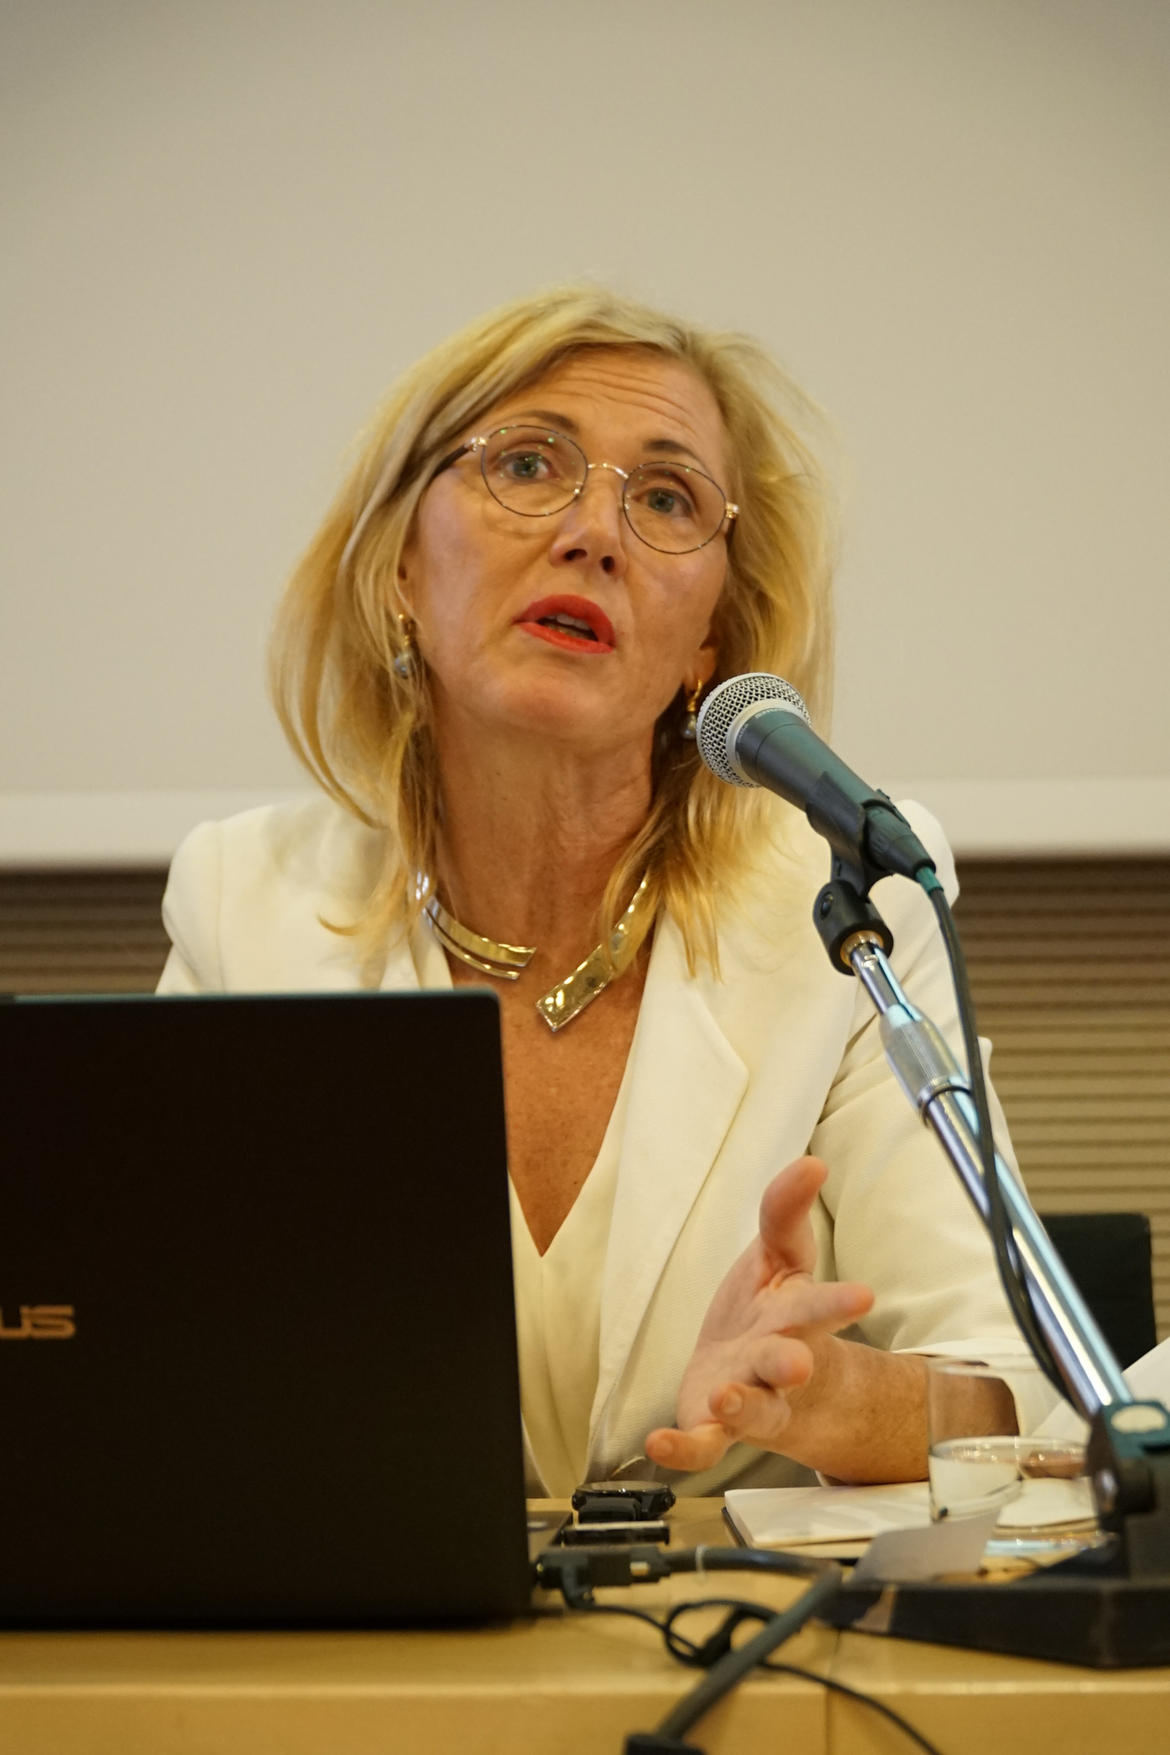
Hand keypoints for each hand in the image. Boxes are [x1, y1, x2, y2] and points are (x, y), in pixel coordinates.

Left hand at [643, 1156, 873, 1473]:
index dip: (839, 1300)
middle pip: (788, 1364)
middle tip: (797, 1364)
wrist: (757, 1375)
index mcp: (796, 1316)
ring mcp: (749, 1398)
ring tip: (726, 1395)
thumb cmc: (770, 1310)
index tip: (863, 1296)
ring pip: (753, 1409)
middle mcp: (777, 1362)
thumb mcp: (777, 1254)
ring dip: (742, 1403)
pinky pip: (703, 1444)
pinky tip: (659, 1444)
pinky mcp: (715, 1426)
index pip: (821, 1305)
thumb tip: (811, 1162)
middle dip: (790, 1363)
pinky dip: (683, 1449)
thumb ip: (785, 1210)